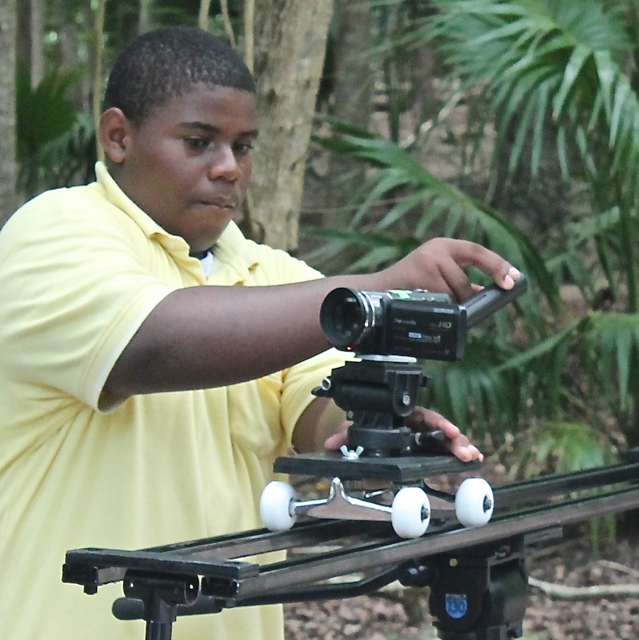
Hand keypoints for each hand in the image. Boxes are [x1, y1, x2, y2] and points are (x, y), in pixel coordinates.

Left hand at [324, 406, 482, 462]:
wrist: (370, 432)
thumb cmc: (369, 425)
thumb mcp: (358, 427)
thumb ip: (346, 434)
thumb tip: (330, 443)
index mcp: (406, 415)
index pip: (426, 416)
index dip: (439, 422)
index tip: (450, 430)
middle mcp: (419, 425)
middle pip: (441, 429)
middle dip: (454, 439)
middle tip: (463, 451)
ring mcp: (426, 438)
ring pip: (446, 441)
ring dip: (460, 447)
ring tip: (471, 457)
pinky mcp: (428, 450)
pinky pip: (445, 451)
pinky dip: (459, 453)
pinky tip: (473, 460)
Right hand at [378, 237, 520, 301]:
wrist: (375, 291)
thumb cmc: (409, 286)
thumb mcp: (437, 275)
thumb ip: (462, 281)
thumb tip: (492, 292)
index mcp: (444, 246)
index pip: (478, 252)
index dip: (498, 266)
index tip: (513, 280)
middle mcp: (436, 249)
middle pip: (464, 282)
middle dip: (461, 300)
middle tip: (450, 306)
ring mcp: (425, 261)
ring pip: (452, 294)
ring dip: (446, 305)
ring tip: (427, 301)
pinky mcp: (417, 275)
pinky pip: (439, 300)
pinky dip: (435, 307)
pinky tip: (421, 303)